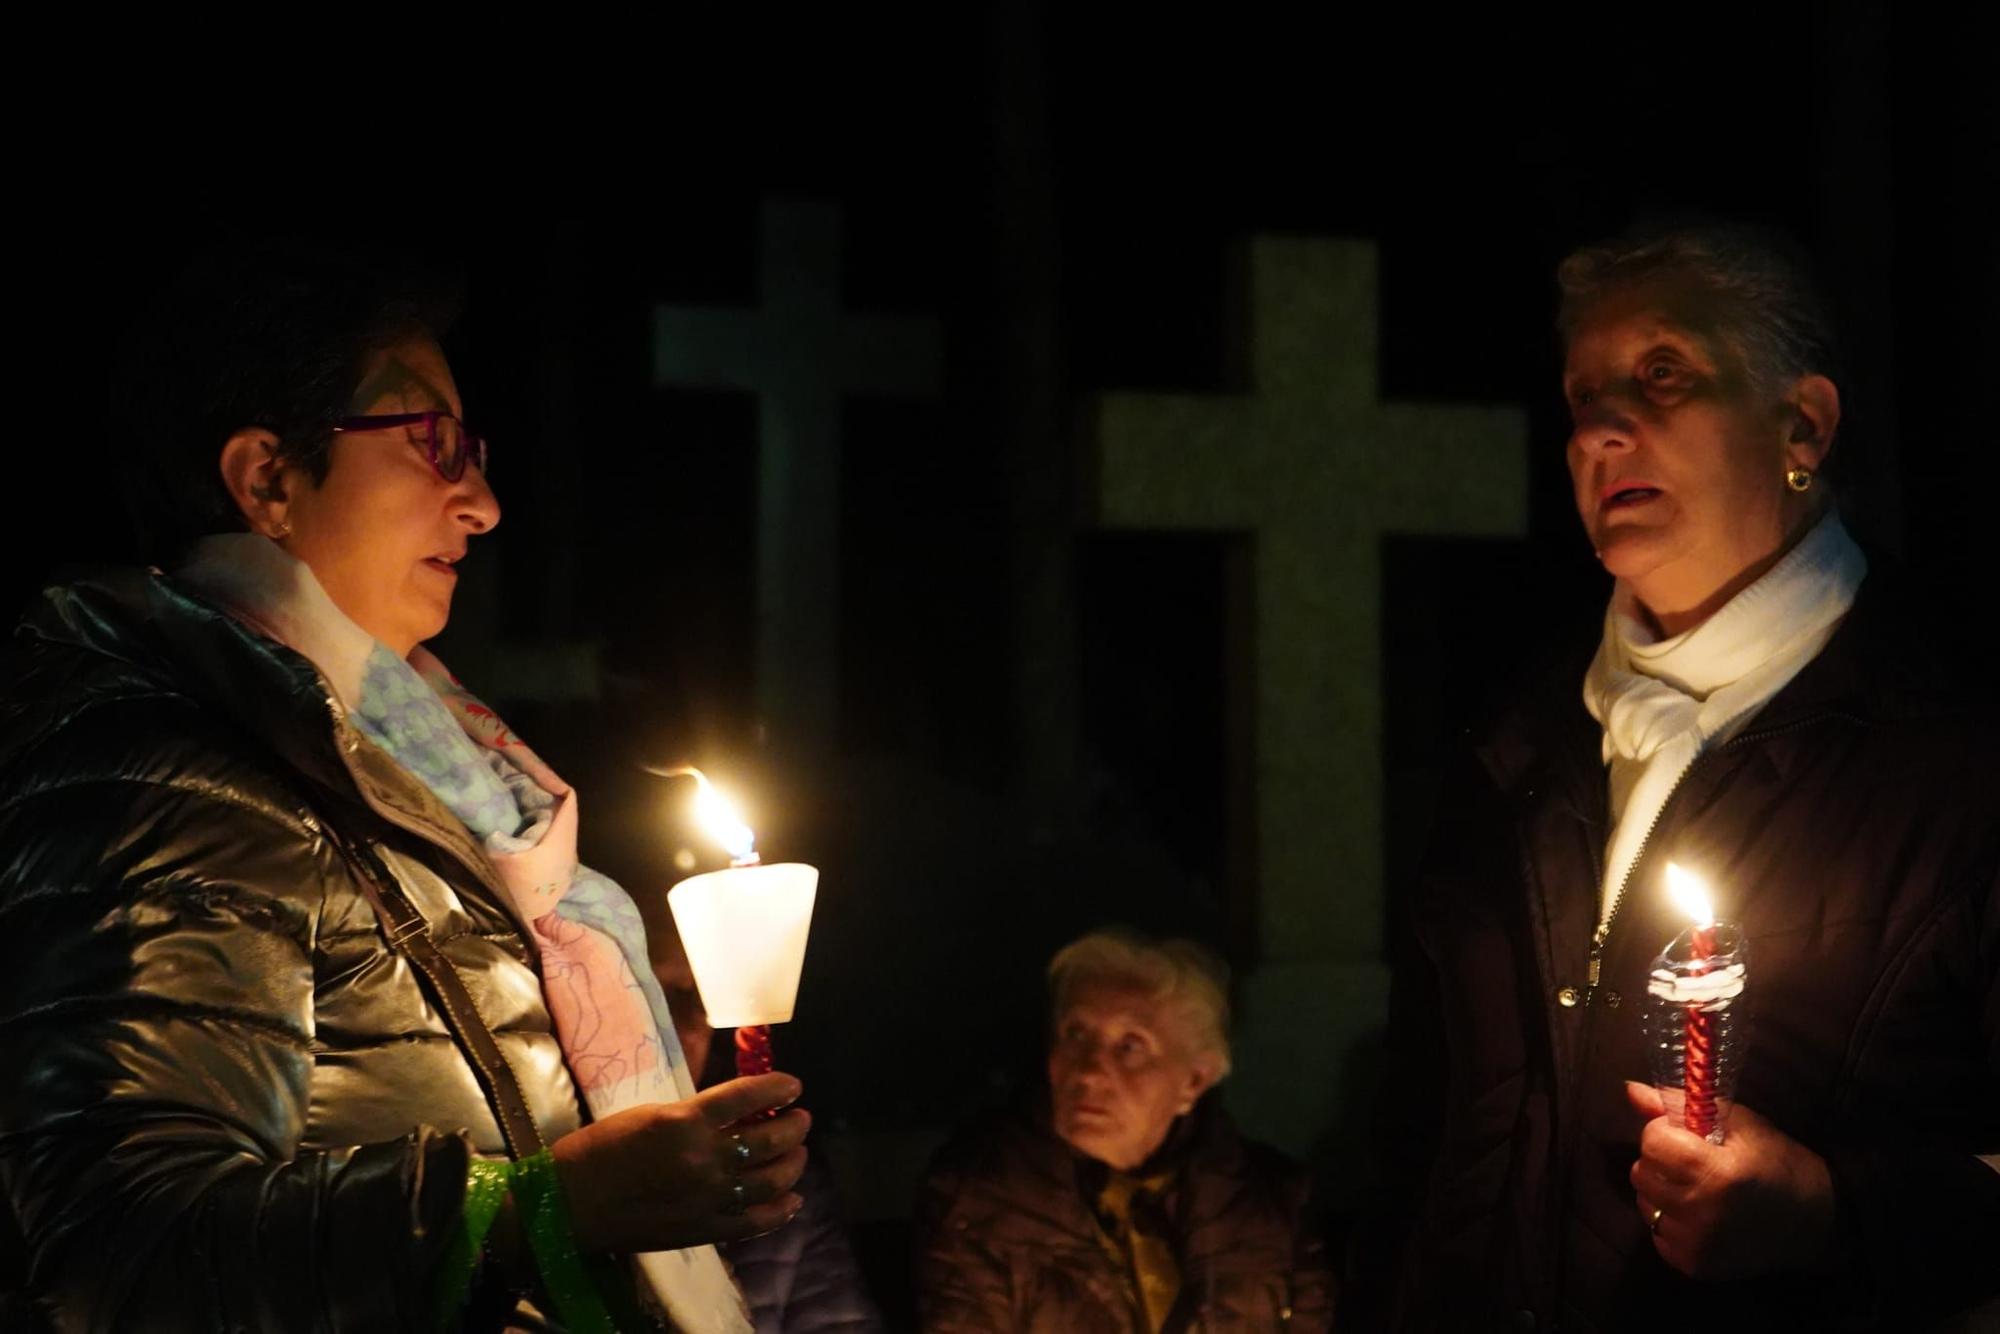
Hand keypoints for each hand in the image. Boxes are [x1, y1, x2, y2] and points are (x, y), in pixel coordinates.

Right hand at [551, 1073, 810, 1253]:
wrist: (568, 1205)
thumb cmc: (599, 1150)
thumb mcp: (649, 1114)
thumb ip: (694, 1114)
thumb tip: (735, 1110)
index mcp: (685, 1121)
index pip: (748, 1097)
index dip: (778, 1088)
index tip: (793, 1086)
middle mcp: (703, 1158)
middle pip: (769, 1139)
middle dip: (794, 1126)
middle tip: (801, 1119)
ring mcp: (708, 1198)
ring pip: (771, 1179)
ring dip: (793, 1163)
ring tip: (798, 1153)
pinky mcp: (704, 1229)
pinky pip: (756, 1221)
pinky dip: (780, 1209)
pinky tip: (792, 1200)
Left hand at [1625, 1080, 1834, 1280]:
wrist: (1815, 1221)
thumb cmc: (1777, 1163)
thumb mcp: (1740, 1124)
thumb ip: (1682, 1105)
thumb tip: (1632, 1090)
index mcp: (1716, 1172)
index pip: (1652, 1142)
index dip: (1665, 1132)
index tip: (1687, 1135)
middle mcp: (1702, 1211)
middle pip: (1642, 1173)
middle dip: (1660, 1160)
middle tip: (1692, 1162)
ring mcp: (1696, 1244)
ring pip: (1645, 1203)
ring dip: (1662, 1191)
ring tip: (1697, 1189)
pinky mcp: (1694, 1265)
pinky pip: (1656, 1233)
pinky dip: (1670, 1220)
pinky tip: (1699, 1215)